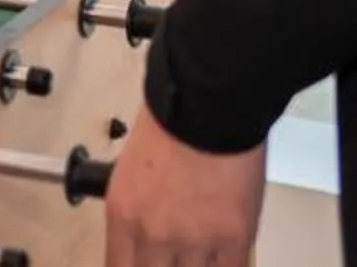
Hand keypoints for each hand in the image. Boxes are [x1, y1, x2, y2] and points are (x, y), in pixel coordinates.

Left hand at [104, 107, 266, 266]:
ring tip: (199, 249)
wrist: (207, 105)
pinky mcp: (233, 240)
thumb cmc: (171, 125)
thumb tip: (144, 240)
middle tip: (175, 255)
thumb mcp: (130, 173)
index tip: (143, 264)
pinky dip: (224, 266)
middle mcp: (154, 236)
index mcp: (123, 216)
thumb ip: (136, 214)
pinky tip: (223, 257)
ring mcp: (195, 242)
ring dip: (196, 264)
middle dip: (164, 266)